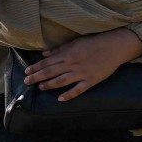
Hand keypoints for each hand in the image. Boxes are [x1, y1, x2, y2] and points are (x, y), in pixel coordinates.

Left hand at [23, 29, 141, 98]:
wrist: (115, 46)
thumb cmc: (95, 42)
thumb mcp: (76, 42)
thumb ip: (59, 49)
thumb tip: (44, 54)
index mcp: (68, 54)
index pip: (48, 62)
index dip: (36, 67)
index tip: (26, 72)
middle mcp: (73, 64)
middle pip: (51, 71)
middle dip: (37, 76)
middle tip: (26, 82)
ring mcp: (82, 73)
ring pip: (62, 81)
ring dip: (49, 85)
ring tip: (40, 87)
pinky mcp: (91, 80)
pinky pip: (78, 89)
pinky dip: (69, 94)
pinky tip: (60, 99)